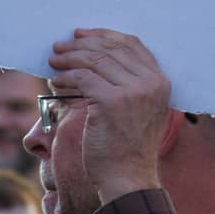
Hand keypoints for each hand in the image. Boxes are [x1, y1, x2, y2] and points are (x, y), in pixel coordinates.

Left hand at [49, 29, 171, 201]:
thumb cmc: (127, 147)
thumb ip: (128, 83)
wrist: (128, 178)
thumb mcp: (139, 109)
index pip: (131, 44)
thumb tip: (93, 57)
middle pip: (110, 49)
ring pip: (93, 60)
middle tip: (60, 47)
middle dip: (81, 44)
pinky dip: (65, 77)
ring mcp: (133, 91)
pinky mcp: (111, 101)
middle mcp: (151, 82)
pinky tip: (55, 82)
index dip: (103, 35)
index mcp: (160, 80)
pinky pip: (82, 78)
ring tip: (53, 62)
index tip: (81, 35)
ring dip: (69, 58)